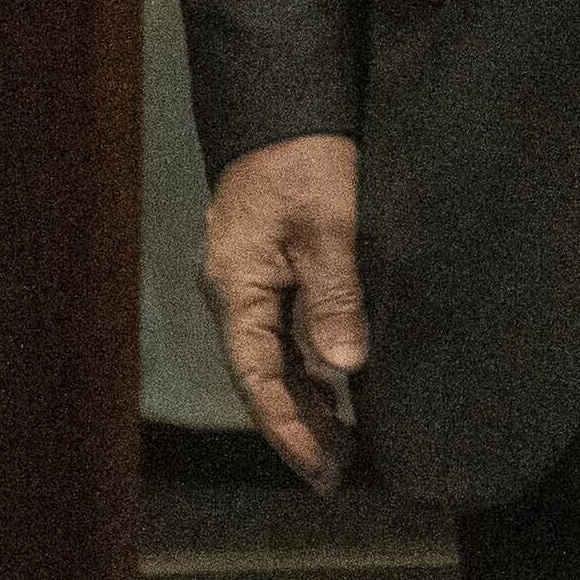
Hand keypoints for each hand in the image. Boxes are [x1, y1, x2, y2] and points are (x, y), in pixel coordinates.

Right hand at [205, 133, 374, 488]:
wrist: (285, 104)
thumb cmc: (305, 159)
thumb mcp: (329, 226)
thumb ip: (336, 296)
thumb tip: (345, 366)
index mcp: (238, 289)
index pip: (259, 380)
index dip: (290, 432)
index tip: (323, 473)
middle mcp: (233, 293)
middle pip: (262, 379)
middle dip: (299, 429)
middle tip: (340, 476)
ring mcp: (247, 281)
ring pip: (272, 361)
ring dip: (306, 403)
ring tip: (346, 444)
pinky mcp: (267, 268)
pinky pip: (281, 336)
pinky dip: (308, 369)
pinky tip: (337, 387)